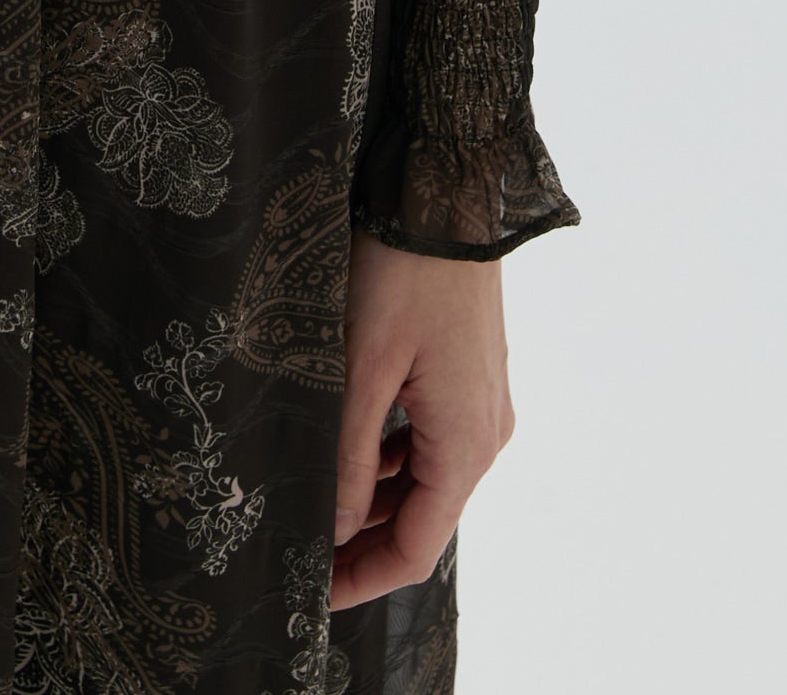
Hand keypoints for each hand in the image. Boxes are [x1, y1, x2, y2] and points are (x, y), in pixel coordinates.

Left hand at [331, 230, 514, 606]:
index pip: (414, 549)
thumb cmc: (404, 272)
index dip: (362, 579)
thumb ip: (349, 456)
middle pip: (421, 518)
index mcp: (466, 446)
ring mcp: (483, 404)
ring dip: (373, 498)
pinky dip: (390, 456)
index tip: (314, 594)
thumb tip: (335, 527)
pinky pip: (430, 438)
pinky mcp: (471, 376)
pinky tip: (348, 448)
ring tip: (313, 502)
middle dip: (362, 541)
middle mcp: (485, 435)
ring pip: (424, 477)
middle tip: (301, 551)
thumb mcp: (363, 367)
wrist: (446, 192)